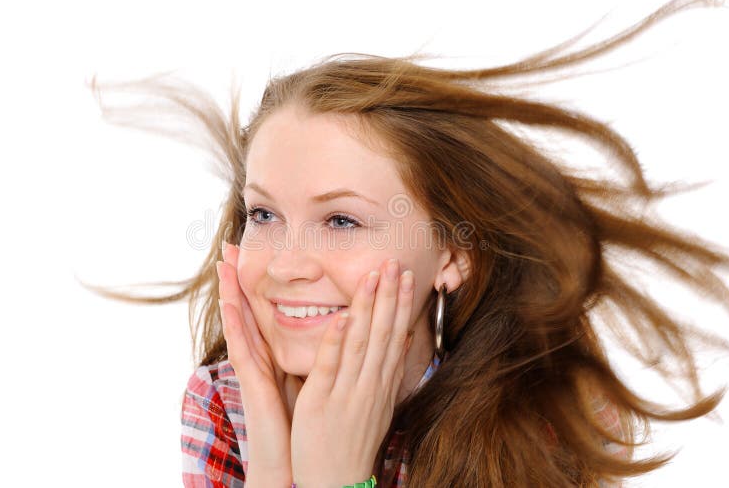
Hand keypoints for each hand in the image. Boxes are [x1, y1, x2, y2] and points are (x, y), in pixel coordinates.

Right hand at [217, 241, 302, 482]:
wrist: (294, 460)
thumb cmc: (303, 422)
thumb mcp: (312, 379)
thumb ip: (318, 355)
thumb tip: (339, 328)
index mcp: (277, 355)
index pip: (267, 312)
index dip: (261, 284)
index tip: (258, 255)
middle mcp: (262, 358)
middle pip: (248, 311)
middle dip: (238, 280)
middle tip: (229, 248)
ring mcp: (253, 369)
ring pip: (240, 323)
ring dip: (229, 293)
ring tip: (222, 264)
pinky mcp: (252, 383)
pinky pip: (242, 349)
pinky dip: (235, 325)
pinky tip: (230, 303)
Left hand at [290, 258, 414, 487]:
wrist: (336, 482)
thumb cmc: (352, 441)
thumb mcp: (378, 405)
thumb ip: (389, 372)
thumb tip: (405, 341)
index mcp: (381, 383)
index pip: (396, 335)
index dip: (401, 304)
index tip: (407, 275)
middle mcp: (370, 384)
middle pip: (383, 332)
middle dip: (389, 295)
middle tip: (394, 262)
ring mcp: (348, 391)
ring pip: (361, 342)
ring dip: (368, 307)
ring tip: (373, 276)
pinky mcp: (322, 401)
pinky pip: (331, 366)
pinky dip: (337, 341)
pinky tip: (343, 317)